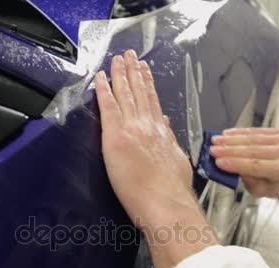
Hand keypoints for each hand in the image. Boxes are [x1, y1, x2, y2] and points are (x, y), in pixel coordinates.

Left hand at [95, 50, 195, 227]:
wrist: (166, 202)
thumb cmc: (172, 191)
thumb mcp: (178, 161)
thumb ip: (170, 143)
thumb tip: (167, 130)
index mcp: (162, 133)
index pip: (153, 102)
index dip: (148, 84)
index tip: (145, 70)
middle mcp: (148, 125)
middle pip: (139, 92)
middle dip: (134, 71)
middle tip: (129, 55)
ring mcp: (132, 128)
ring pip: (125, 94)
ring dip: (120, 74)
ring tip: (117, 59)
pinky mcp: (116, 136)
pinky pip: (108, 106)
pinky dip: (104, 90)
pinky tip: (100, 78)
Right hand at [210, 128, 278, 198]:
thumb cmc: (274, 184)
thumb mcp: (260, 191)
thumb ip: (249, 180)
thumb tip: (233, 168)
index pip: (256, 166)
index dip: (236, 163)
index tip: (218, 162)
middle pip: (253, 150)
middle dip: (229, 150)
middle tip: (213, 150)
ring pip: (252, 139)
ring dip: (231, 139)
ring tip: (216, 141)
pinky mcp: (278, 132)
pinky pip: (255, 131)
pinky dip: (239, 132)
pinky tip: (227, 133)